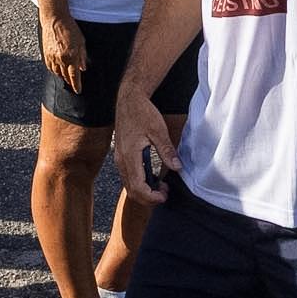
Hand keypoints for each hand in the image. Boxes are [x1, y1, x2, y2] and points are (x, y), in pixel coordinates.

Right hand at [39, 9, 87, 94]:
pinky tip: (58, 69)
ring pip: (57, 73)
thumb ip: (82, 56)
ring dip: (62, 76)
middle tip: (73, 83)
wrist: (55, 19)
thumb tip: (82, 68)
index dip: (76, 85)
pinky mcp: (46, 54)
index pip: (74, 76)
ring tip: (66, 76)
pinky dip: (55, 70)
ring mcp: (52, 57)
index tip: (78, 91)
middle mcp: (61, 58)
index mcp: (71, 56)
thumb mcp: (81, 41)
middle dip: (70, 81)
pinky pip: (50, 67)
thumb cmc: (70, 28)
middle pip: (65, 76)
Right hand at [113, 85, 180, 204]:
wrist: (128, 99)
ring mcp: (119, 159)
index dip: (151, 197)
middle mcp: (121, 160)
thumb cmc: (142, 112)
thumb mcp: (158, 130)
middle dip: (148, 198)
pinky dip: (140, 183)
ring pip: (129, 185)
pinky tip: (152, 177)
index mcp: (130, 156)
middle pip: (131, 191)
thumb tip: (177, 168)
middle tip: (165, 193)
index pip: (138, 187)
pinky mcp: (121, 155)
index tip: (165, 195)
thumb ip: (167, 150)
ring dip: (144, 191)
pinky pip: (128, 177)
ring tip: (161, 186)